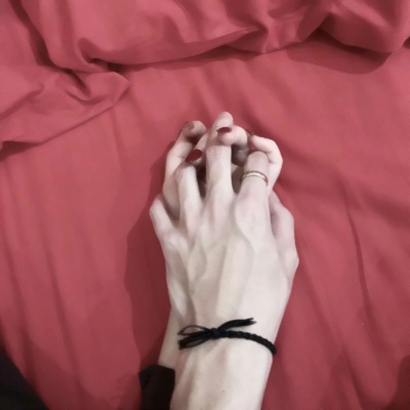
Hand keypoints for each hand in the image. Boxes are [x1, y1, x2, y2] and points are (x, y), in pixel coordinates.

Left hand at [151, 112, 297, 342]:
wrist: (225, 332)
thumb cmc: (263, 297)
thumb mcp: (287, 257)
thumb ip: (279, 219)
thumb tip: (266, 196)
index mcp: (250, 210)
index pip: (255, 164)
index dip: (260, 153)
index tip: (259, 155)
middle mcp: (216, 207)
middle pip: (214, 156)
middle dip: (222, 134)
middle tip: (223, 124)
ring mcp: (187, 222)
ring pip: (180, 173)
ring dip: (188, 157)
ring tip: (192, 147)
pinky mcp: (166, 240)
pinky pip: (158, 206)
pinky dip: (165, 195)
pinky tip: (172, 191)